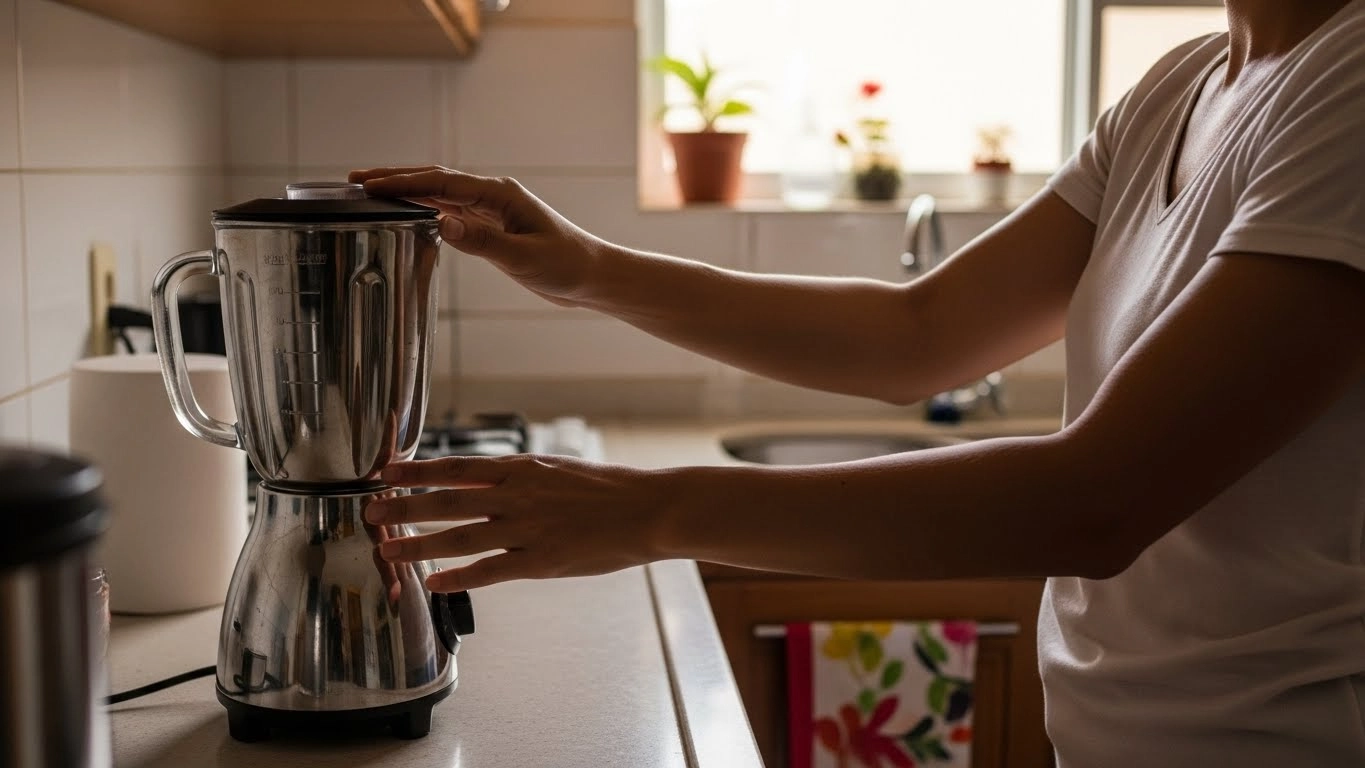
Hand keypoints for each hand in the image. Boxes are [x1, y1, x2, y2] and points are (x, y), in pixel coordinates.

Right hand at [348, 165, 605, 307]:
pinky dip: (425, 209)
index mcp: (499, 194)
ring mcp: (492, 210)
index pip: (441, 183)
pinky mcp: (493, 228)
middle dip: (395, 178)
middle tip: (356, 179)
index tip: (369, 184)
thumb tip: (441, 222)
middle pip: (435, 180)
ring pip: (440, 194)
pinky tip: (407, 214)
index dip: (403, 183)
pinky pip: (451, 212)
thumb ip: (482, 242)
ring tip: (371, 192)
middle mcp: (493, 196)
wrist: (593, 276)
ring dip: (407, 191)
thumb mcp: (524, 257)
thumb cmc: (567, 265)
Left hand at [363, 454, 672, 591]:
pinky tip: (435, 583)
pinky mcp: (542, 561)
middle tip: (371, 511)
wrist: (649, 508)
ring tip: (389, 552)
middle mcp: (518, 495)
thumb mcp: (559, 469)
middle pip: (447, 500)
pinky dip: (459, 577)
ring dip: (419, 545)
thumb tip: (488, 480)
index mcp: (522, 468)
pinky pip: (490, 571)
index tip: (385, 471)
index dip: (417, 470)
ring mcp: (528, 529)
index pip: (456, 467)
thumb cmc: (610, 489)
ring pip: (461, 536)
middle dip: (404, 507)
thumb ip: (522, 478)